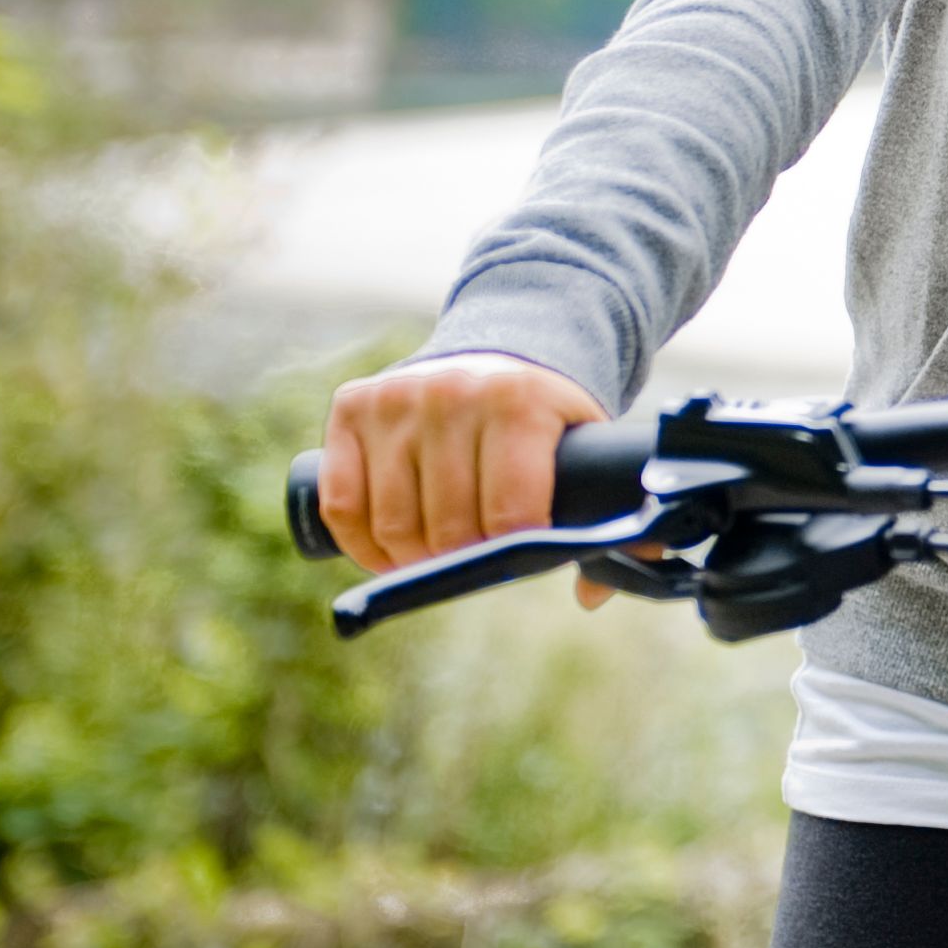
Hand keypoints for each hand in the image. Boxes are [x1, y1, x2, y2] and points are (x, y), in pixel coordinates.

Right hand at [319, 352, 610, 602]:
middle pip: (447, 528)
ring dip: (410, 560)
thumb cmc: (544, 418)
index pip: (509, 515)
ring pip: (392, 524)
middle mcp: (454, 392)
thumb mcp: (586, 449)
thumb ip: (605, 518)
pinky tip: (385, 552)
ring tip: (433, 558)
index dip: (508, 557)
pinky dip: (360, 543)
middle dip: (460, 561)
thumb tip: (592, 595)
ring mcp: (397, 398)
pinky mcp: (353, 406)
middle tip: (471, 562)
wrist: (500, 351)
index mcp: (520, 401)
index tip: (513, 563)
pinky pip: (342, 504)